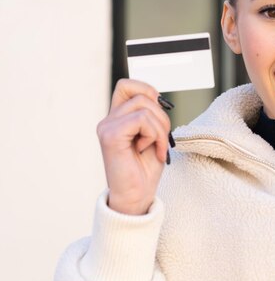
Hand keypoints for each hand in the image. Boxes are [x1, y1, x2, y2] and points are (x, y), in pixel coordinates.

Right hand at [96, 79, 170, 214]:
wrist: (136, 196)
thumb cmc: (145, 169)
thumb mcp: (153, 135)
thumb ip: (151, 115)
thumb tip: (157, 97)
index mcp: (118, 118)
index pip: (127, 85)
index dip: (147, 90)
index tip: (159, 113)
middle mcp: (108, 120)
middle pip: (141, 94)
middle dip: (161, 115)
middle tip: (161, 138)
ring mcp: (107, 127)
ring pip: (144, 107)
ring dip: (160, 128)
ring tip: (156, 147)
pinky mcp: (110, 136)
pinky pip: (142, 120)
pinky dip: (155, 135)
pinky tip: (148, 150)